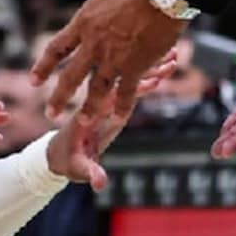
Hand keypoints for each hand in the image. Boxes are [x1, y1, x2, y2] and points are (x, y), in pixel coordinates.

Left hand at [32, 0, 184, 165]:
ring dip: (88, 108)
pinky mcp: (136, 66)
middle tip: (50, 113)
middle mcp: (94, 44)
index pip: (56, 49)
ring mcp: (114, 58)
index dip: (43, 66)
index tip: (34, 81)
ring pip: (96, 89)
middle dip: (59, 97)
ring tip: (82, 123)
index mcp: (84, 23)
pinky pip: (126, 91)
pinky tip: (118, 117)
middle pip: (71, 76)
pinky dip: (122, 106)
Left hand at [44, 51, 175, 191]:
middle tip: (172, 58)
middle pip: (127, 79)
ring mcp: (111, 99)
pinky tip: (167, 62)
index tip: (153, 80)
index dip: (133, 87)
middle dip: (150, 68)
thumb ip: (91, 172)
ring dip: (154, 65)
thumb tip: (99, 183)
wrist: (60, 152)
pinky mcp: (117, 100)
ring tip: (175, 53)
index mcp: (94, 112)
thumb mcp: (79, 167)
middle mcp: (103, 101)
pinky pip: (135, 82)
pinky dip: (151, 72)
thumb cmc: (68, 161)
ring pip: (133, 76)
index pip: (115, 96)